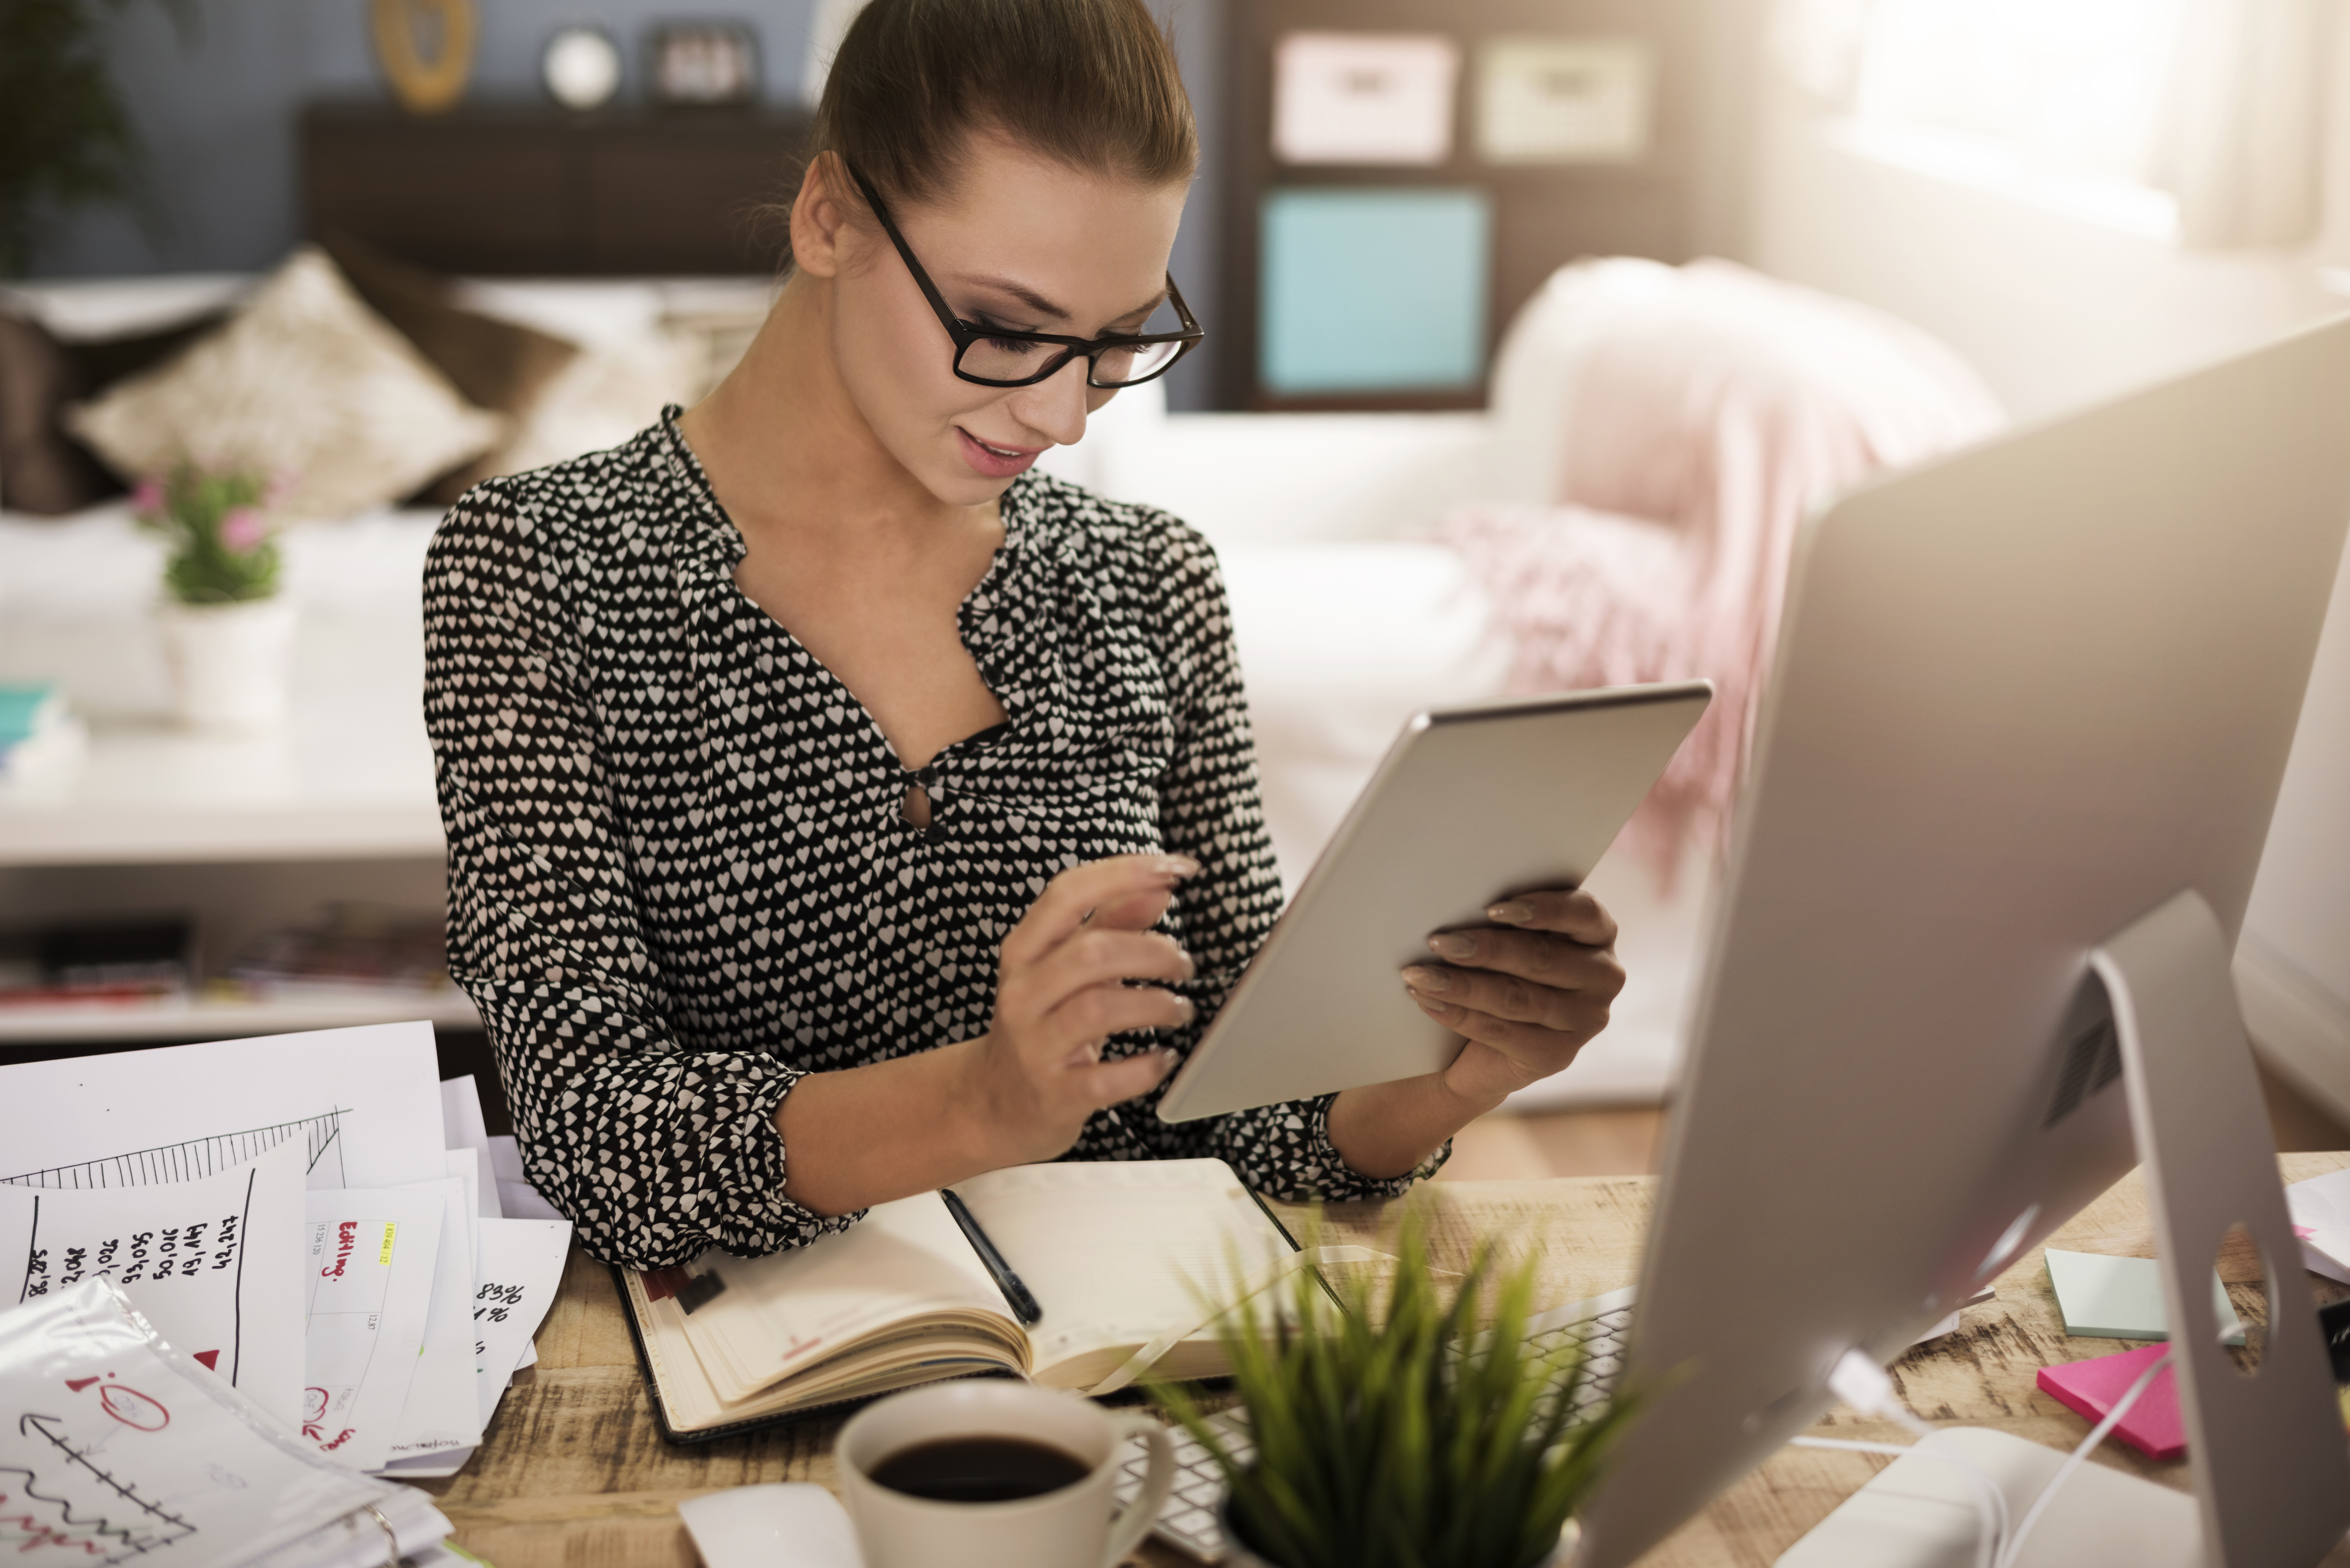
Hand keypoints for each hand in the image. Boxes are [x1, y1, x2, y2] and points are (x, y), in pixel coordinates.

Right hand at [962, 853, 1198, 1165]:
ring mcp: (1035, 1044)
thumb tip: (1157, 888)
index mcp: (1024, 951)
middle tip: (1183, 965)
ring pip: (1100, 1008)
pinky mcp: (1054, 1094)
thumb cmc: (1044, 1022)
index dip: (1127, 873)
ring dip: (1157, 1004)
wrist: (997, 1101)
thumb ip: (1110, 924)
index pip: (1068, 892)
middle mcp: (1022, 992)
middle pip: (1092, 952)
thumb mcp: (1067, 967)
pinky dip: (1146, 1066)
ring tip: (1179, 1009)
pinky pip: (1107, 1078)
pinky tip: (1163, 1058)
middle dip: (1154, 952)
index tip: (1179, 869)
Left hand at [1400, 889, 1624, 1104]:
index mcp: (1598, 934)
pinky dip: (1458, 1015)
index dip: (1541, 909)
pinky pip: (1501, 1032)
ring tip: (1418, 974)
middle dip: (1485, 950)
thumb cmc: (1501, 969)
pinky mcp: (1556, 1056)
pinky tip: (1428, 1001)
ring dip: (1462, 985)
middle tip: (1438, 942)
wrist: (1487, 1043)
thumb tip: (1460, 901)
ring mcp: (1584, 1021)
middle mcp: (1603, 977)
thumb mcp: (1512, 937)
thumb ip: (1504, 921)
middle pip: (1541, 958)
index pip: (1582, 913)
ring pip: (1517, 998)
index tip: (1492, 909)